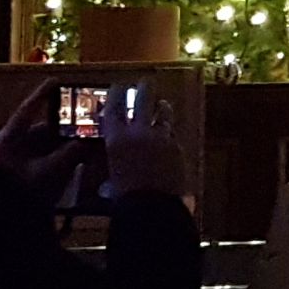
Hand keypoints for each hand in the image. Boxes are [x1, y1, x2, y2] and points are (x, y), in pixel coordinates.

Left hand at [0, 78, 81, 206]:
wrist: (4, 227)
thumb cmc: (18, 195)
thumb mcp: (48, 173)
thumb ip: (71, 153)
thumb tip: (89, 140)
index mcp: (8, 141)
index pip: (26, 111)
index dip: (42, 95)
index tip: (57, 80)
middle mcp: (9, 150)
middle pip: (40, 132)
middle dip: (65, 129)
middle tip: (88, 125)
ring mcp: (14, 166)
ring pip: (43, 149)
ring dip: (65, 148)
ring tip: (89, 145)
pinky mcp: (20, 181)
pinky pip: (42, 164)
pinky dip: (59, 162)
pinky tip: (78, 163)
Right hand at [102, 81, 184, 198]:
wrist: (151, 206)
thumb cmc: (123, 196)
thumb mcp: (111, 176)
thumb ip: (116, 162)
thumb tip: (115, 164)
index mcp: (117, 139)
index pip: (114, 108)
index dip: (115, 94)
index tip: (117, 85)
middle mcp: (139, 132)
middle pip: (143, 100)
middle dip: (144, 89)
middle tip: (145, 82)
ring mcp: (161, 137)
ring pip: (163, 113)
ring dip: (162, 108)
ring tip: (162, 104)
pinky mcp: (177, 146)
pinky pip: (172, 134)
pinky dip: (168, 134)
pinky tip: (168, 136)